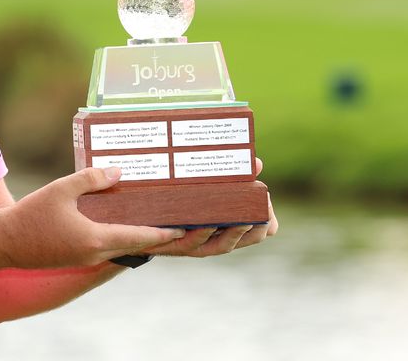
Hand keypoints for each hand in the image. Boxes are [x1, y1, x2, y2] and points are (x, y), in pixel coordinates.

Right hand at [2, 167, 185, 268]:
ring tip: (154, 221)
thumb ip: (91, 179)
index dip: (164, 232)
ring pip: (121, 247)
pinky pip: (106, 248)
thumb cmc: (30, 215)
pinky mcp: (75, 258)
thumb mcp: (61, 189)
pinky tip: (122, 225)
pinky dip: (120, 238)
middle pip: (135, 245)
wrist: (2, 243)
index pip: (140, 237)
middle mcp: (95, 253)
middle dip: (158, 236)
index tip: (184, 226)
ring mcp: (85, 258)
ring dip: (138, 237)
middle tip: (178, 223)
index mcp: (96, 239)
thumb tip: (118, 172)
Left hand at [142, 156, 278, 256]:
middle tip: (258, 207)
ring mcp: (198, 244)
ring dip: (235, 233)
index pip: (262, 229)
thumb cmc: (178, 200)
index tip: (267, 202)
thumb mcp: (204, 186)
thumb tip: (257, 163)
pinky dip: (202, 233)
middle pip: (250, 237)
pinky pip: (193, 242)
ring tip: (244, 218)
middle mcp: (217, 238)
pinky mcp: (176, 244)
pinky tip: (206, 222)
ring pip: (223, 245)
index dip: (268, 220)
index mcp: (228, 226)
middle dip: (258, 224)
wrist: (139, 221)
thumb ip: (231, 175)